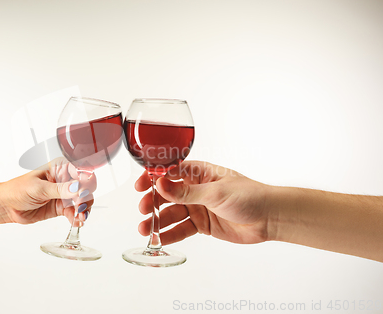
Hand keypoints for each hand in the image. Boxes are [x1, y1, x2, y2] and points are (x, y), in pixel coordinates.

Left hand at [2, 157, 96, 224]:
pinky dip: (77, 218)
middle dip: (86, 198)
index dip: (85, 181)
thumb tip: (77, 187)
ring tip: (79, 217)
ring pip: (83, 201)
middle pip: (85, 187)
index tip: (83, 192)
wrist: (7, 206)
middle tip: (80, 207)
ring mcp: (64, 194)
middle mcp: (64, 180)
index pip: (80, 170)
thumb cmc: (18, 190)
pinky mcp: (61, 208)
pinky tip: (76, 222)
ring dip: (83, 210)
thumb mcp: (39, 188)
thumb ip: (59, 189)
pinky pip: (74, 212)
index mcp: (59, 168)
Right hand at [136, 161, 271, 244]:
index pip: (170, 172)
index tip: (140, 185)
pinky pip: (182, 229)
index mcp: (199, 173)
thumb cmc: (249, 196)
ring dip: (158, 221)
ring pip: (172, 214)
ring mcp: (198, 207)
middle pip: (167, 195)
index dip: (153, 178)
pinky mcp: (202, 225)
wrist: (270, 218)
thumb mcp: (215, 192)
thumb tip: (160, 184)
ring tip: (145, 230)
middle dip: (153, 202)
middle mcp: (196, 189)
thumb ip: (186, 192)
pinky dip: (170, 234)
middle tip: (143, 210)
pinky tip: (159, 239)